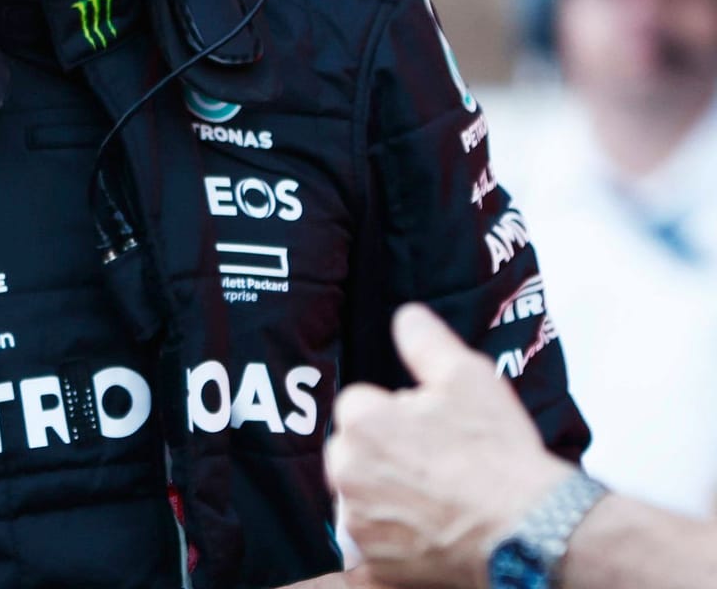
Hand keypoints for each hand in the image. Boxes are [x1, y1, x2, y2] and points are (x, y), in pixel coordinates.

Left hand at [325, 304, 573, 588]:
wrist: (530, 531)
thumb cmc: (498, 454)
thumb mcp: (468, 378)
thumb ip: (425, 341)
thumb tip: (405, 316)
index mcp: (361, 420)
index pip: (361, 406)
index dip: (397, 416)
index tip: (430, 431)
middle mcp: (347, 469)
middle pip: (354, 451)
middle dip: (386, 454)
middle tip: (437, 466)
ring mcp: (357, 519)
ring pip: (361, 495)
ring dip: (387, 494)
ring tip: (438, 499)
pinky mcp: (372, 561)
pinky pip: (371, 542)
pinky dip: (393, 537)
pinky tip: (430, 529)